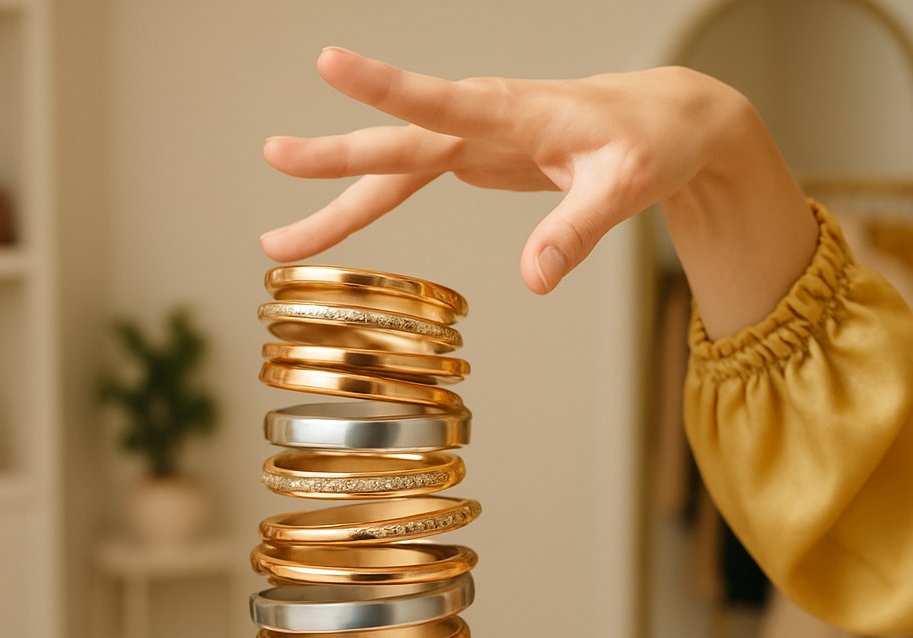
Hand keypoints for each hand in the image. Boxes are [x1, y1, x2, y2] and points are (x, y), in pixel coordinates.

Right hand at [261, 48, 816, 335]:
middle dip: (333, 156)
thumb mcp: (626, 188)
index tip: (330, 62)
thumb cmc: (647, 143)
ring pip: (387, 173)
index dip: (384, 86)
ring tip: (280, 242)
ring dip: (334, 205)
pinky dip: (363, 208)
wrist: (657, 122)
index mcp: (509, 111)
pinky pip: (402, 185)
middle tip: (274, 156)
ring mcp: (467, 140)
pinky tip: (330, 225)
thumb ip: (577, 230)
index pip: (438, 99)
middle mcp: (477, 120)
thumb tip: (534, 280)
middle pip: (393, 144)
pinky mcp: (468, 158)